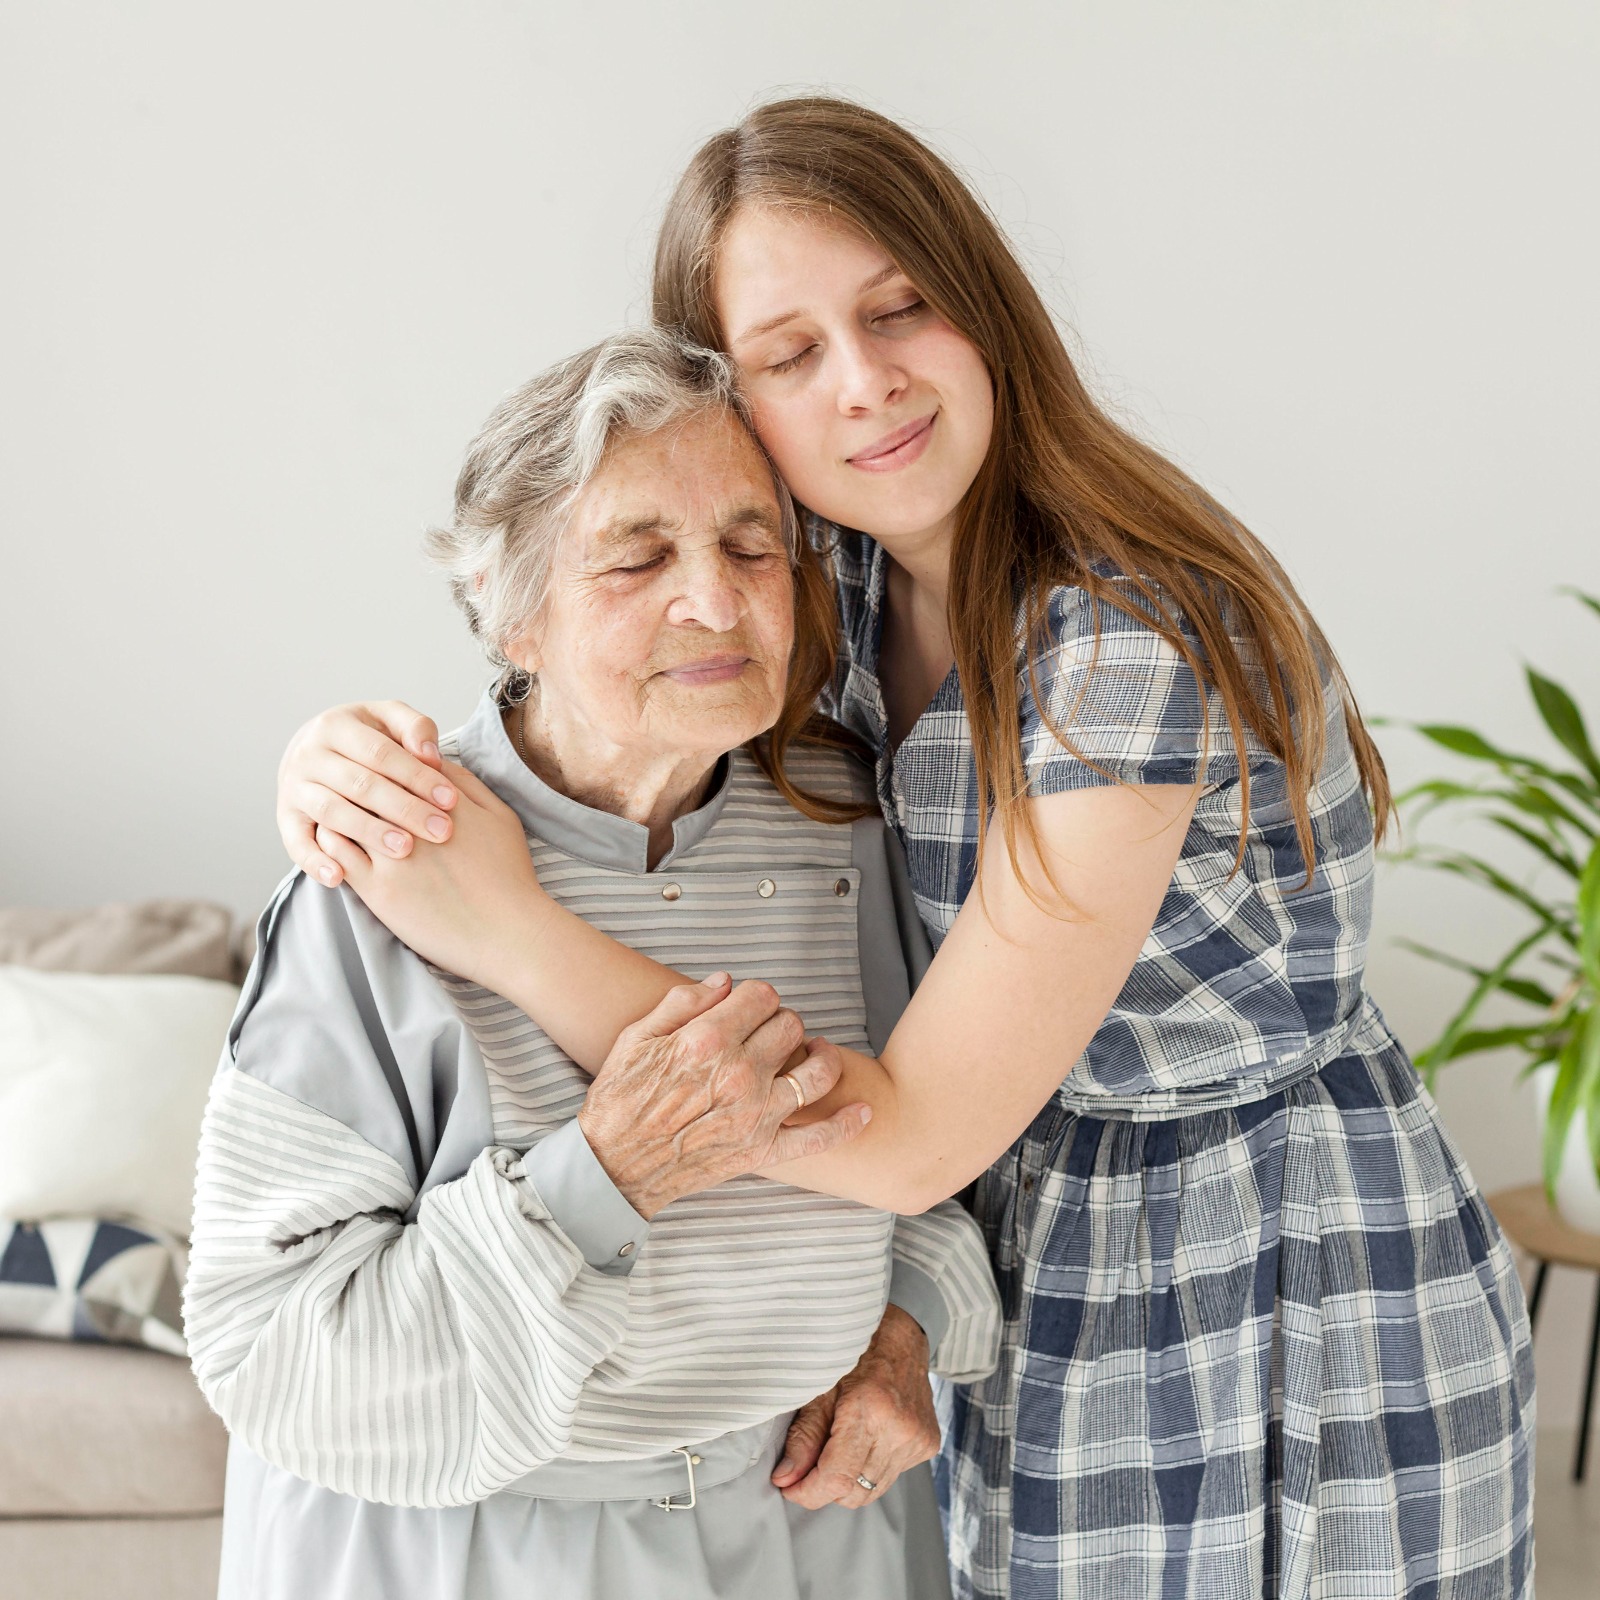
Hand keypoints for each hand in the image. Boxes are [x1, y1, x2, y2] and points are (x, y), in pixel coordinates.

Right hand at [278, 701, 456, 886]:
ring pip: (332, 812)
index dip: (417, 776)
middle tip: (441, 830)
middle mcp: (309, 755)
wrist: (311, 750)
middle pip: (360, 784)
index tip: (451, 799)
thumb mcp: (388, 720)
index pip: (381, 753)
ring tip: (405, 849)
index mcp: (336, 726)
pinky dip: (314, 861)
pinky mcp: (286, 819)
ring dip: (368, 832)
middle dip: (404, 808)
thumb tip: (430, 755)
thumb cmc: (366, 739)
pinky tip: (339, 877)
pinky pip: (296, 843)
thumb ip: (414, 728)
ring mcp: (294, 788)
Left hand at [314, 760, 542, 987]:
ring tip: (336, 807)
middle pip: (371, 783)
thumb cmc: (509, 876)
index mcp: (445, 801)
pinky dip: (330, 839)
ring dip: (340, 805)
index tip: (381, 768)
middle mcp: (415, 822)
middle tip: (348, 779)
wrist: (508, 934)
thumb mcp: (502, 817)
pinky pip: (337, 853)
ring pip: (347, 813)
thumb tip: (434, 762)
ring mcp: (394, 856)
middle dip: (359, 777)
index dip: (388, 761)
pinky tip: (335, 838)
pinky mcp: (378, 889)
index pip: (402, 763)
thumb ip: (467, 784)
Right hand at [577, 978, 871, 1218]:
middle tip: (769, 1032)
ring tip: (813, 1052)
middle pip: (791, 1026)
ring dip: (821, 1056)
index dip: (759, 995)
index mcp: (708, 1040)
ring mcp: (756, 1115)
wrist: (612, 1168)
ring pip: (818, 1071)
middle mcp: (739, 1074)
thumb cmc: (619, 1101)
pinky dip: (846, 1124)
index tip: (750, 1005)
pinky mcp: (763, 1151)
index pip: (762, 996)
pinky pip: (818, 1138)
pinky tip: (863, 1110)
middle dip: (783, 1021)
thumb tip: (725, 981)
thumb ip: (683, 1001)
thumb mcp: (637, 1037)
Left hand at [771, 1304, 938, 1508]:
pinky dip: (870, 1468)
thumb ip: (803, 1436)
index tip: (789, 1487)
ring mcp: (918, 1440)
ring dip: (848, 1479)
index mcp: (870, 1410)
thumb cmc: (855, 1353)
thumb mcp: (819, 1386)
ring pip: (873, 1490)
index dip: (808, 1492)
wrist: (902, 1335)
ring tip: (837, 1446)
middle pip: (854, 1492)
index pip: (837, 1478)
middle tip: (809, 1465)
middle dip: (825, 1487)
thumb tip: (785, 1479)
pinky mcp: (928, 1445)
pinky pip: (890, 1476)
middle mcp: (900, 1430)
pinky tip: (865, 1438)